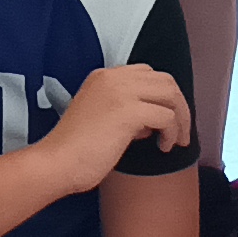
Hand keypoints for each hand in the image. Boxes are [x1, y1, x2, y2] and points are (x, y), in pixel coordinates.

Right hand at [33, 62, 192, 192]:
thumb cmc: (75, 150)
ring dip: (181, 119)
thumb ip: (124, 112)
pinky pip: (167, 117)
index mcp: (104, 77)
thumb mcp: (101, 119)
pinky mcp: (128, 112)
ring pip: (170, 95)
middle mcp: (113, 78)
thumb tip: (151, 123)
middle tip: (181, 132)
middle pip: (165, 80)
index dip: (162, 96)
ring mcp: (121, 92)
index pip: (147, 73)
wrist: (56, 162)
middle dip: (179, 106)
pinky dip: (172, 133)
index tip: (166, 119)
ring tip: (176, 141)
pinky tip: (163, 148)